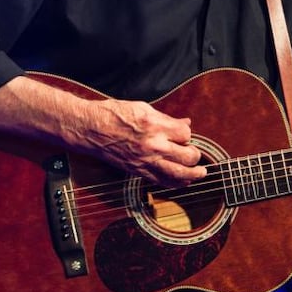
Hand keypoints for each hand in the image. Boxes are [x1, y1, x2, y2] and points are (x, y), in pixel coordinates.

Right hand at [79, 98, 207, 186]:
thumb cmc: (114, 115)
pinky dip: (175, 183)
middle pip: (187, 156)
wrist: (91, 129)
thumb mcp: (143, 108)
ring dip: (193, 175)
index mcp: (154, 126)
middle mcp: (153, 146)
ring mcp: (146, 161)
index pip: (185, 134)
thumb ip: (167, 118)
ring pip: (178, 175)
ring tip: (200, 173)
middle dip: (196, 156)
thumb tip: (184, 123)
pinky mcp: (138, 171)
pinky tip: (183, 181)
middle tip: (196, 154)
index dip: (187, 134)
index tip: (183, 133)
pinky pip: (162, 182)